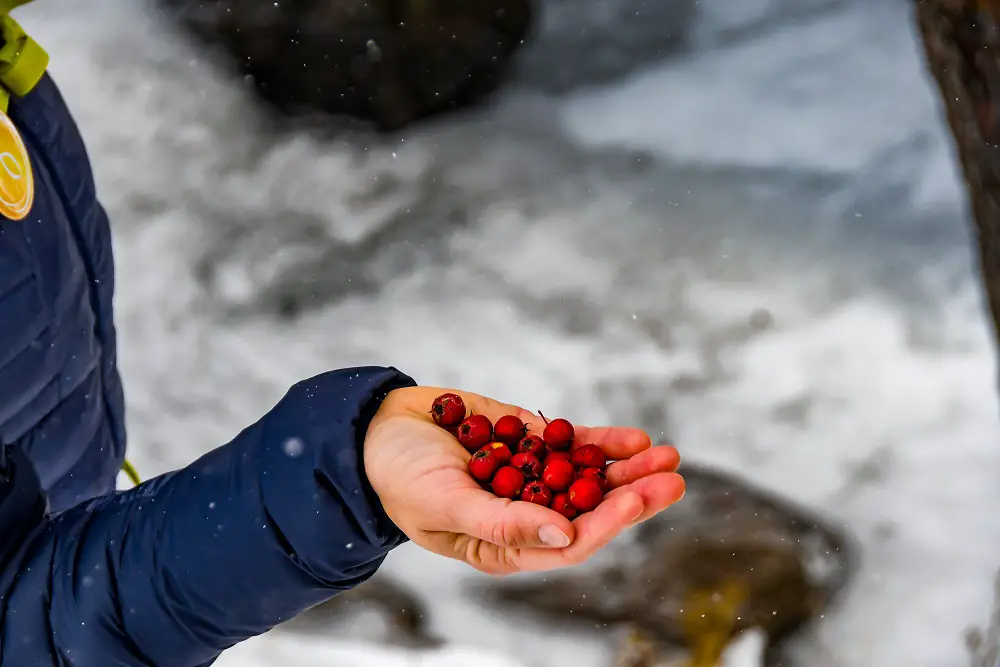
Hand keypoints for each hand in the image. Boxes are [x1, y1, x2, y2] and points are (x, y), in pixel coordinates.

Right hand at [364, 386, 684, 574]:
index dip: (604, 523)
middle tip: (672, 479)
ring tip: (668, 455)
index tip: (634, 499)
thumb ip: (502, 522)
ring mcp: (529, 476)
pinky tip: (634, 439)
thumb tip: (565, 536)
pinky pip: (572, 445)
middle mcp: (524, 514)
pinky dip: (602, 441)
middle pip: (590, 510)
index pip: (567, 544)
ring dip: (628, 468)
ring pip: (589, 477)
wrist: (377, 428)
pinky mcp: (528, 441)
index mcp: (503, 545)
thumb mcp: (445, 503)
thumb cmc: (398, 476)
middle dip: (632, 495)